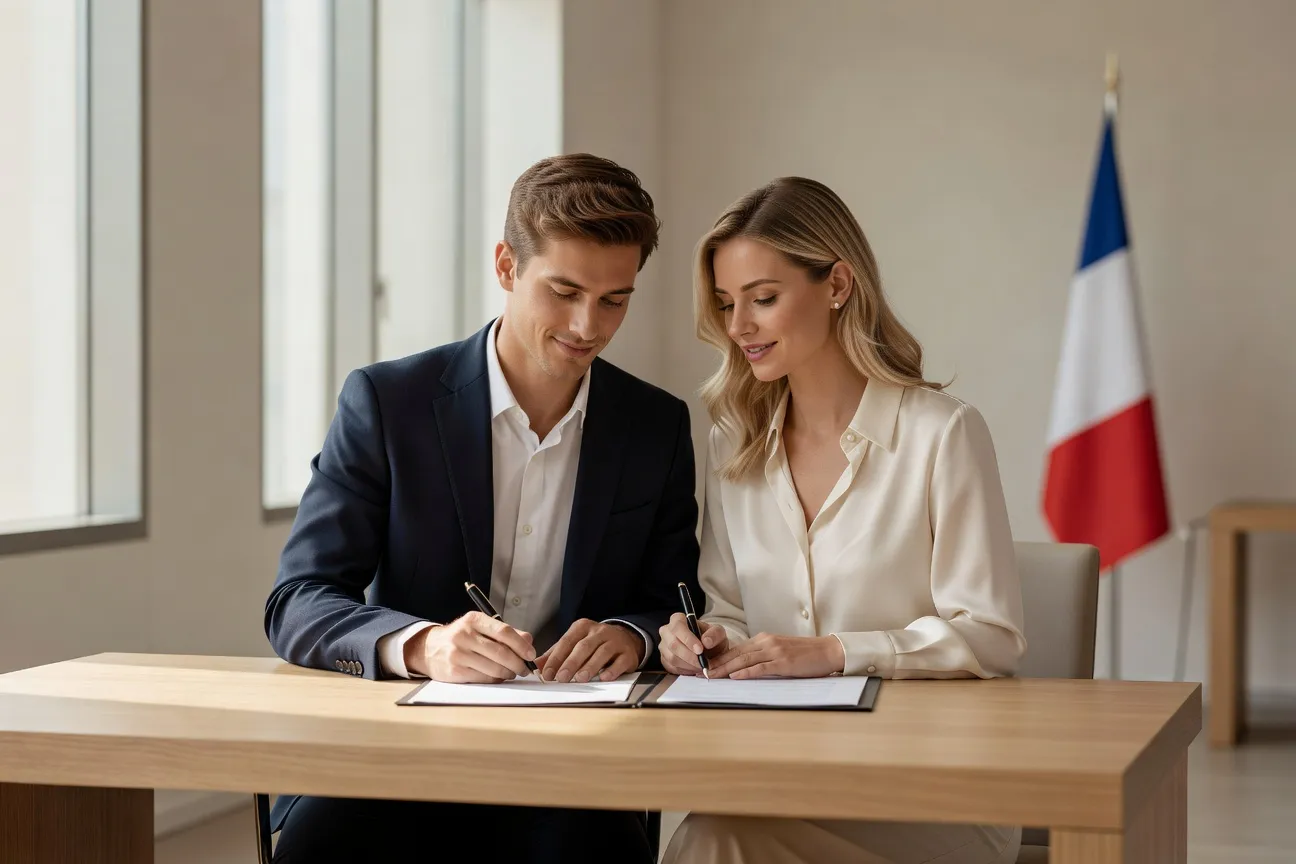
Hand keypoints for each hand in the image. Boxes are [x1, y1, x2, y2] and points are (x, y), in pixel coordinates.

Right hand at [405, 612, 535, 682]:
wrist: (429, 649)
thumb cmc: (461, 638)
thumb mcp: (480, 627)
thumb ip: (505, 633)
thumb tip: (528, 641)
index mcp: (474, 619)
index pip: (504, 631)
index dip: (521, 645)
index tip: (531, 654)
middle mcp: (464, 634)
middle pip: (501, 652)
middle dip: (518, 663)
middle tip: (525, 668)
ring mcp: (458, 653)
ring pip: (494, 668)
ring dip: (508, 673)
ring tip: (512, 673)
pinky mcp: (455, 671)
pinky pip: (484, 678)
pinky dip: (496, 680)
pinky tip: (498, 677)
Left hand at [537, 619, 643, 682]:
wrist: (626, 639)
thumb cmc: (595, 643)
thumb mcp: (575, 643)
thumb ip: (556, 653)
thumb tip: (537, 666)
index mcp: (582, 627)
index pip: (566, 641)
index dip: (556, 658)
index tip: (547, 673)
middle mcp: (599, 631)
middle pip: (583, 646)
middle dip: (571, 663)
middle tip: (561, 678)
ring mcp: (615, 641)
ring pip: (601, 652)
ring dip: (590, 666)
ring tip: (580, 679)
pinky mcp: (627, 653)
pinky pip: (620, 662)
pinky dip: (612, 670)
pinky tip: (604, 678)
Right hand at [658, 613, 728, 675]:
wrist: (709, 650)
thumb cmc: (710, 638)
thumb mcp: (718, 633)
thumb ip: (715, 634)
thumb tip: (706, 641)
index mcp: (677, 619)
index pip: (677, 626)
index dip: (688, 639)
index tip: (700, 649)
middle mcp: (667, 631)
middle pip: (673, 644)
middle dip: (689, 656)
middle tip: (703, 662)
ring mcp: (664, 646)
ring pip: (672, 658)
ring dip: (689, 665)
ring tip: (701, 666)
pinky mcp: (664, 659)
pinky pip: (672, 667)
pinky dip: (685, 670)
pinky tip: (695, 668)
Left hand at [708, 633, 844, 679]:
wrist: (828, 650)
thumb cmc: (805, 654)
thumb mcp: (780, 651)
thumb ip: (763, 656)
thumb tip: (745, 667)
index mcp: (764, 639)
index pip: (736, 649)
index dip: (720, 658)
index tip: (707, 666)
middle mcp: (766, 642)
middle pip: (736, 654)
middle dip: (718, 664)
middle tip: (702, 673)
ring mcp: (775, 651)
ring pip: (745, 660)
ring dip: (726, 669)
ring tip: (712, 676)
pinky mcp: (784, 662)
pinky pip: (761, 667)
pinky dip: (746, 672)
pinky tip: (735, 677)